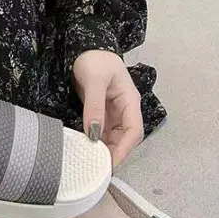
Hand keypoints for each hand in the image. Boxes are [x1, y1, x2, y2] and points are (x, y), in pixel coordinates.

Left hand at [73, 50, 143, 166]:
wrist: (84, 48)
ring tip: (90, 164)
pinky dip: (95, 145)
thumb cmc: (94, 59)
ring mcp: (113, 115)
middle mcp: (124, 111)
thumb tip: (93, 134)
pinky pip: (101, 135)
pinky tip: (85, 152)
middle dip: (113, 155)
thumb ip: (94, 107)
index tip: (110, 163)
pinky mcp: (101, 116)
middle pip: (124, 140)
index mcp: (130, 101)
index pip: (134, 131)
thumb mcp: (94, 80)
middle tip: (97, 169)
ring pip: (113, 140)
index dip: (124, 149)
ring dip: (103, 152)